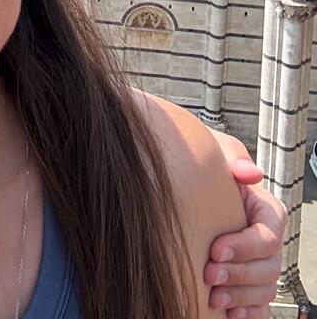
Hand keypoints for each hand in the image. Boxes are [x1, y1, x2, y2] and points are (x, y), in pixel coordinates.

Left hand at [206, 157, 286, 318]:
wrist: (187, 181)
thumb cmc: (205, 167)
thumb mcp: (217, 152)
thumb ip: (233, 158)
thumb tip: (251, 174)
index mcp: (267, 212)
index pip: (267, 237)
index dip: (244, 247)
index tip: (214, 249)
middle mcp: (268, 242)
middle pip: (268, 269)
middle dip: (239, 275)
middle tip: (209, 275)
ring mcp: (260, 265)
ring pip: (264, 291)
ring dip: (240, 296)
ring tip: (213, 298)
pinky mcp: (250, 285)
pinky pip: (259, 308)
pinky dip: (247, 313)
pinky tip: (228, 314)